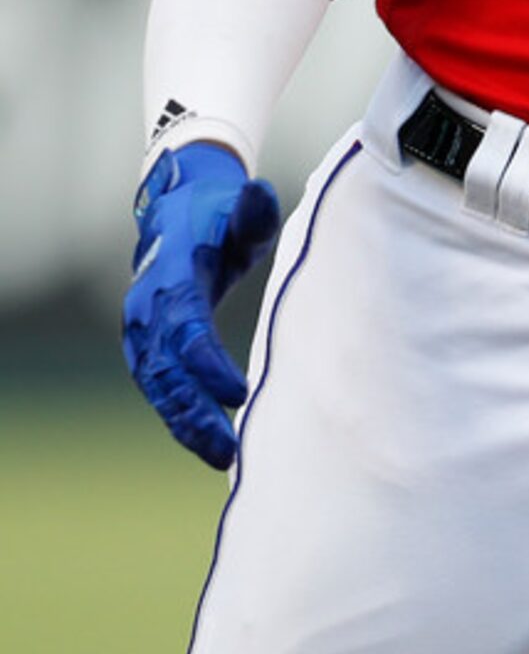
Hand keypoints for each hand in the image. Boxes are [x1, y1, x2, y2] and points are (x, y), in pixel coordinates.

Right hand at [122, 143, 281, 468]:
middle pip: (167, 371)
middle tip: (229, 450)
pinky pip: (161, 389)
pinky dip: (181, 417)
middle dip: (194, 413)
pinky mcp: (149, 347)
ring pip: (159, 388)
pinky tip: (210, 444)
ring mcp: (143, 332)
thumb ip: (252, 212)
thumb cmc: (220, 216)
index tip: (238, 395)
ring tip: (224, 459)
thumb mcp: (239, 211)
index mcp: (171, 278)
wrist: (176, 214)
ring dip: (186, 425)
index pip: (186, 328)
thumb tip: (260, 194)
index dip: (208, 363)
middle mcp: (148, 311)